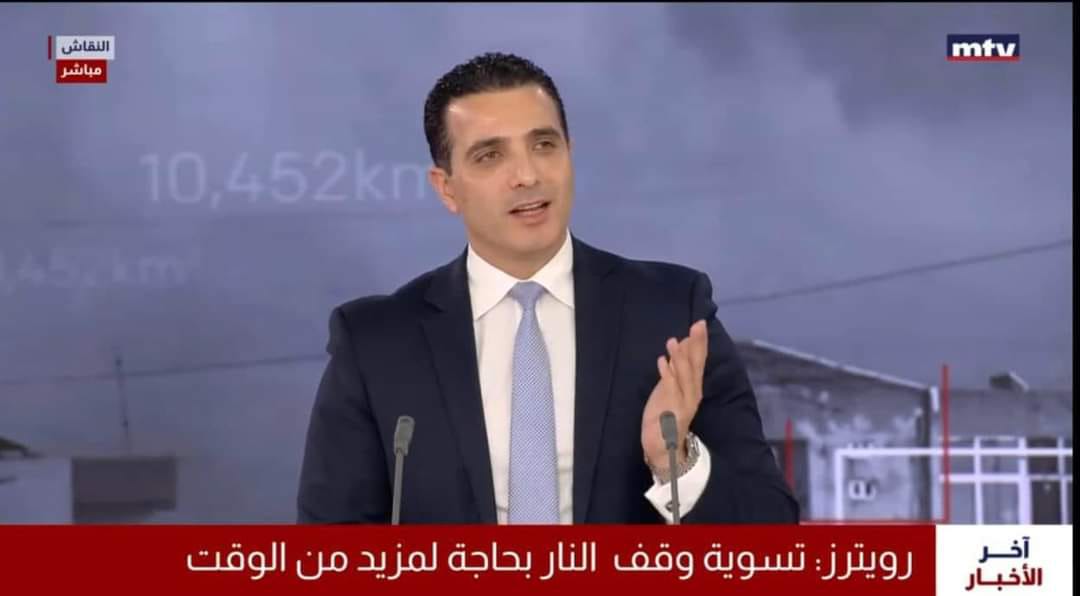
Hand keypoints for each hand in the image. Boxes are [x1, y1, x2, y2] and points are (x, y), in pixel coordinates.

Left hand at [640, 319, 708, 481]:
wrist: (663, 446)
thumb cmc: (666, 415)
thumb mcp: (671, 389)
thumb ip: (676, 369)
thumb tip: (680, 345)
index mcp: (693, 387)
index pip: (699, 361)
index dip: (700, 343)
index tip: (700, 324)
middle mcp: (691, 393)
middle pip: (695, 365)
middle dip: (696, 345)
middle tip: (697, 325)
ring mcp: (682, 402)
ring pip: (683, 375)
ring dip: (680, 357)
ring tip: (676, 340)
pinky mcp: (670, 410)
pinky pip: (669, 389)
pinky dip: (666, 374)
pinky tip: (662, 361)